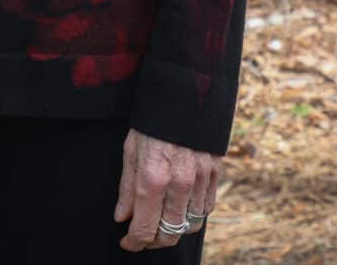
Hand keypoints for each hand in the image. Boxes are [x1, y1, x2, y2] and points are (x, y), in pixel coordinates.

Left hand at [115, 129, 220, 250]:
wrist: (184, 93)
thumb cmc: (151, 122)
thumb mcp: (130, 151)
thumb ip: (127, 188)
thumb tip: (122, 217)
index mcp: (153, 178)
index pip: (144, 229)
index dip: (134, 242)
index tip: (127, 242)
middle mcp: (179, 184)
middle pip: (170, 234)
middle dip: (154, 241)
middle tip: (144, 236)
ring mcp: (200, 180)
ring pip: (190, 225)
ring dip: (174, 229)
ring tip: (162, 221)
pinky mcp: (214, 173)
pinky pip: (206, 209)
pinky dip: (193, 215)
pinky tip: (181, 207)